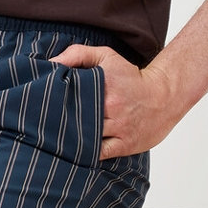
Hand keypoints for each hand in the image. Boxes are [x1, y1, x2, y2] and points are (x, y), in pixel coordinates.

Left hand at [48, 45, 184, 157]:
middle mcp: (111, 107)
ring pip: (86, 138)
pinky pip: (99, 153)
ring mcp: (119, 127)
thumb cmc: (132, 77)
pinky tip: (75, 150)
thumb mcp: (107, 56)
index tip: (41, 106)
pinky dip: (86, 153)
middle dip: (58, 123)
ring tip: (55, 139)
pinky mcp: (125, 144)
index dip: (52, 104)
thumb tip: (50, 63)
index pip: (69, 97)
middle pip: (75, 120)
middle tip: (42, 126)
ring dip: (71, 140)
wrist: (165, 95)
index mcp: (103, 85)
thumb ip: (77, 55)